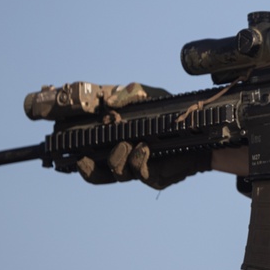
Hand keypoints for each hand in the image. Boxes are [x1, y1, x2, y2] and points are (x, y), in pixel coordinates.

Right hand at [62, 82, 210, 188]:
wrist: (202, 128)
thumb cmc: (170, 113)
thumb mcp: (149, 97)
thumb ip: (129, 94)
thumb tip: (109, 102)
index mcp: (116, 143)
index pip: (89, 155)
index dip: (76, 156)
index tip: (67, 148)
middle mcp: (125, 159)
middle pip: (97, 175)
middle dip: (87, 170)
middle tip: (85, 157)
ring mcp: (139, 169)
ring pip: (117, 175)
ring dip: (116, 160)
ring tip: (124, 144)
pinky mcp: (155, 175)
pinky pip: (141, 172)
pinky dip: (138, 159)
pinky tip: (144, 147)